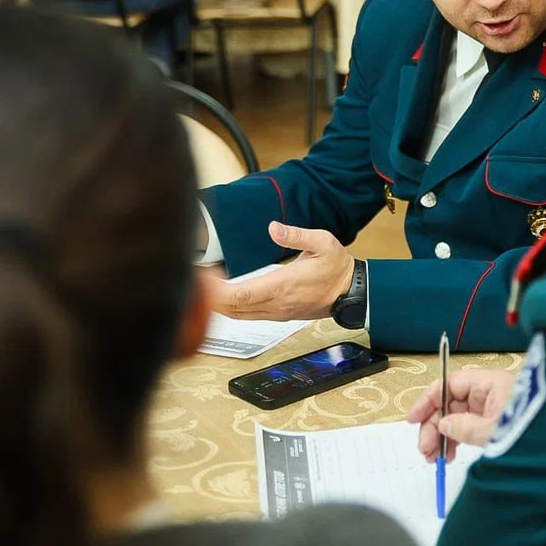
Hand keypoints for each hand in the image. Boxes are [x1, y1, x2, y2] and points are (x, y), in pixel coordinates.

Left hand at [206, 222, 353, 319]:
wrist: (351, 291)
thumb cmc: (336, 267)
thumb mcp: (322, 241)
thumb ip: (296, 234)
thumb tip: (274, 228)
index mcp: (283, 285)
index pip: (241, 295)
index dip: (217, 291)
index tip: (203, 279)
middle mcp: (277, 303)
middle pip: (233, 308)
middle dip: (210, 297)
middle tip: (195, 280)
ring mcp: (277, 312)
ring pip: (238, 315)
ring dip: (219, 305)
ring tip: (204, 288)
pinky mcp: (279, 316)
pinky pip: (248, 317)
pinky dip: (232, 309)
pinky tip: (224, 298)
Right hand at [406, 369, 516, 460]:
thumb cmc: (533, 425)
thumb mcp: (494, 430)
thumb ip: (464, 428)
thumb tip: (443, 426)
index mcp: (489, 382)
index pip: (449, 384)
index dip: (428, 400)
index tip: (413, 418)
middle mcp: (490, 390)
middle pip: (451, 403)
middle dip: (434, 425)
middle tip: (425, 449)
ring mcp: (494, 406)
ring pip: (458, 416)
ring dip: (443, 435)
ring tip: (435, 458)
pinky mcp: (498, 420)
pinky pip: (470, 425)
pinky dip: (458, 439)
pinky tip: (450, 453)